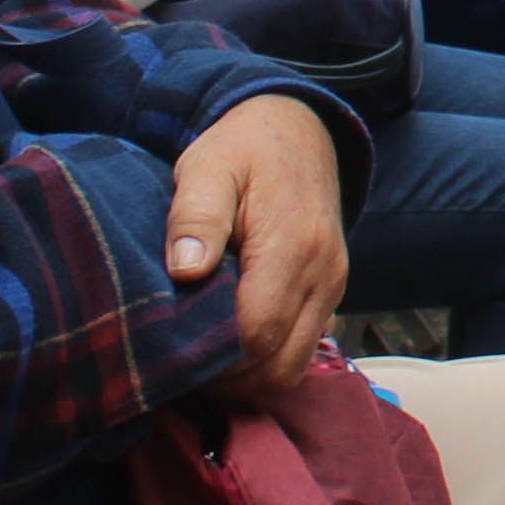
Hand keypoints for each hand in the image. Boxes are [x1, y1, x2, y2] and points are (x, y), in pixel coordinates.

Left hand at [162, 92, 347, 399]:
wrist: (298, 128)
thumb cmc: (243, 148)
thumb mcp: (208, 167)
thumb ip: (196, 217)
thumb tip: (185, 270)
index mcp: (294, 246)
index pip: (257, 333)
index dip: (213, 356)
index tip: (171, 349)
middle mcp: (324, 275)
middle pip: (278, 366)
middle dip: (228, 377)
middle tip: (180, 362)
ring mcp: (333, 287)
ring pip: (293, 368)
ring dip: (248, 375)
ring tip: (203, 357)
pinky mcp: (330, 292)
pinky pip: (303, 350)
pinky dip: (267, 360)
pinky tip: (231, 343)